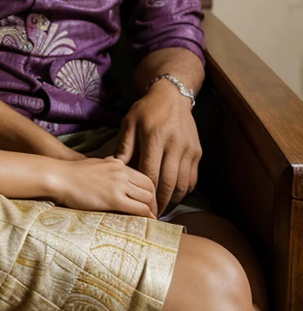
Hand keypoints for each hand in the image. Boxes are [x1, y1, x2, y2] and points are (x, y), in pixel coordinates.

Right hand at [52, 157, 157, 217]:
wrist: (60, 176)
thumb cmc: (72, 172)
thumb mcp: (95, 164)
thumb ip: (108, 167)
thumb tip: (114, 170)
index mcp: (118, 164)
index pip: (144, 176)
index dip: (150, 190)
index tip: (150, 200)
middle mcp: (121, 172)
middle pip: (149, 186)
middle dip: (155, 200)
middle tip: (154, 212)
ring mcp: (118, 185)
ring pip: (146, 198)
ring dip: (152, 209)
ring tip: (152, 219)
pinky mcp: (113, 199)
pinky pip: (138, 208)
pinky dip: (147, 215)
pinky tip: (148, 221)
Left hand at [115, 79, 201, 213]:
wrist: (172, 96)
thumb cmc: (146, 111)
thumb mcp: (129, 124)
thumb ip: (123, 147)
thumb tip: (114, 169)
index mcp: (155, 138)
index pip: (150, 173)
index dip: (146, 193)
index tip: (140, 206)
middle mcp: (174, 145)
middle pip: (168, 183)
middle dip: (160, 202)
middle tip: (152, 214)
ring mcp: (188, 150)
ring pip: (183, 184)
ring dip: (173, 199)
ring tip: (162, 207)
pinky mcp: (197, 152)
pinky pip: (192, 179)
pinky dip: (184, 191)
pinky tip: (173, 195)